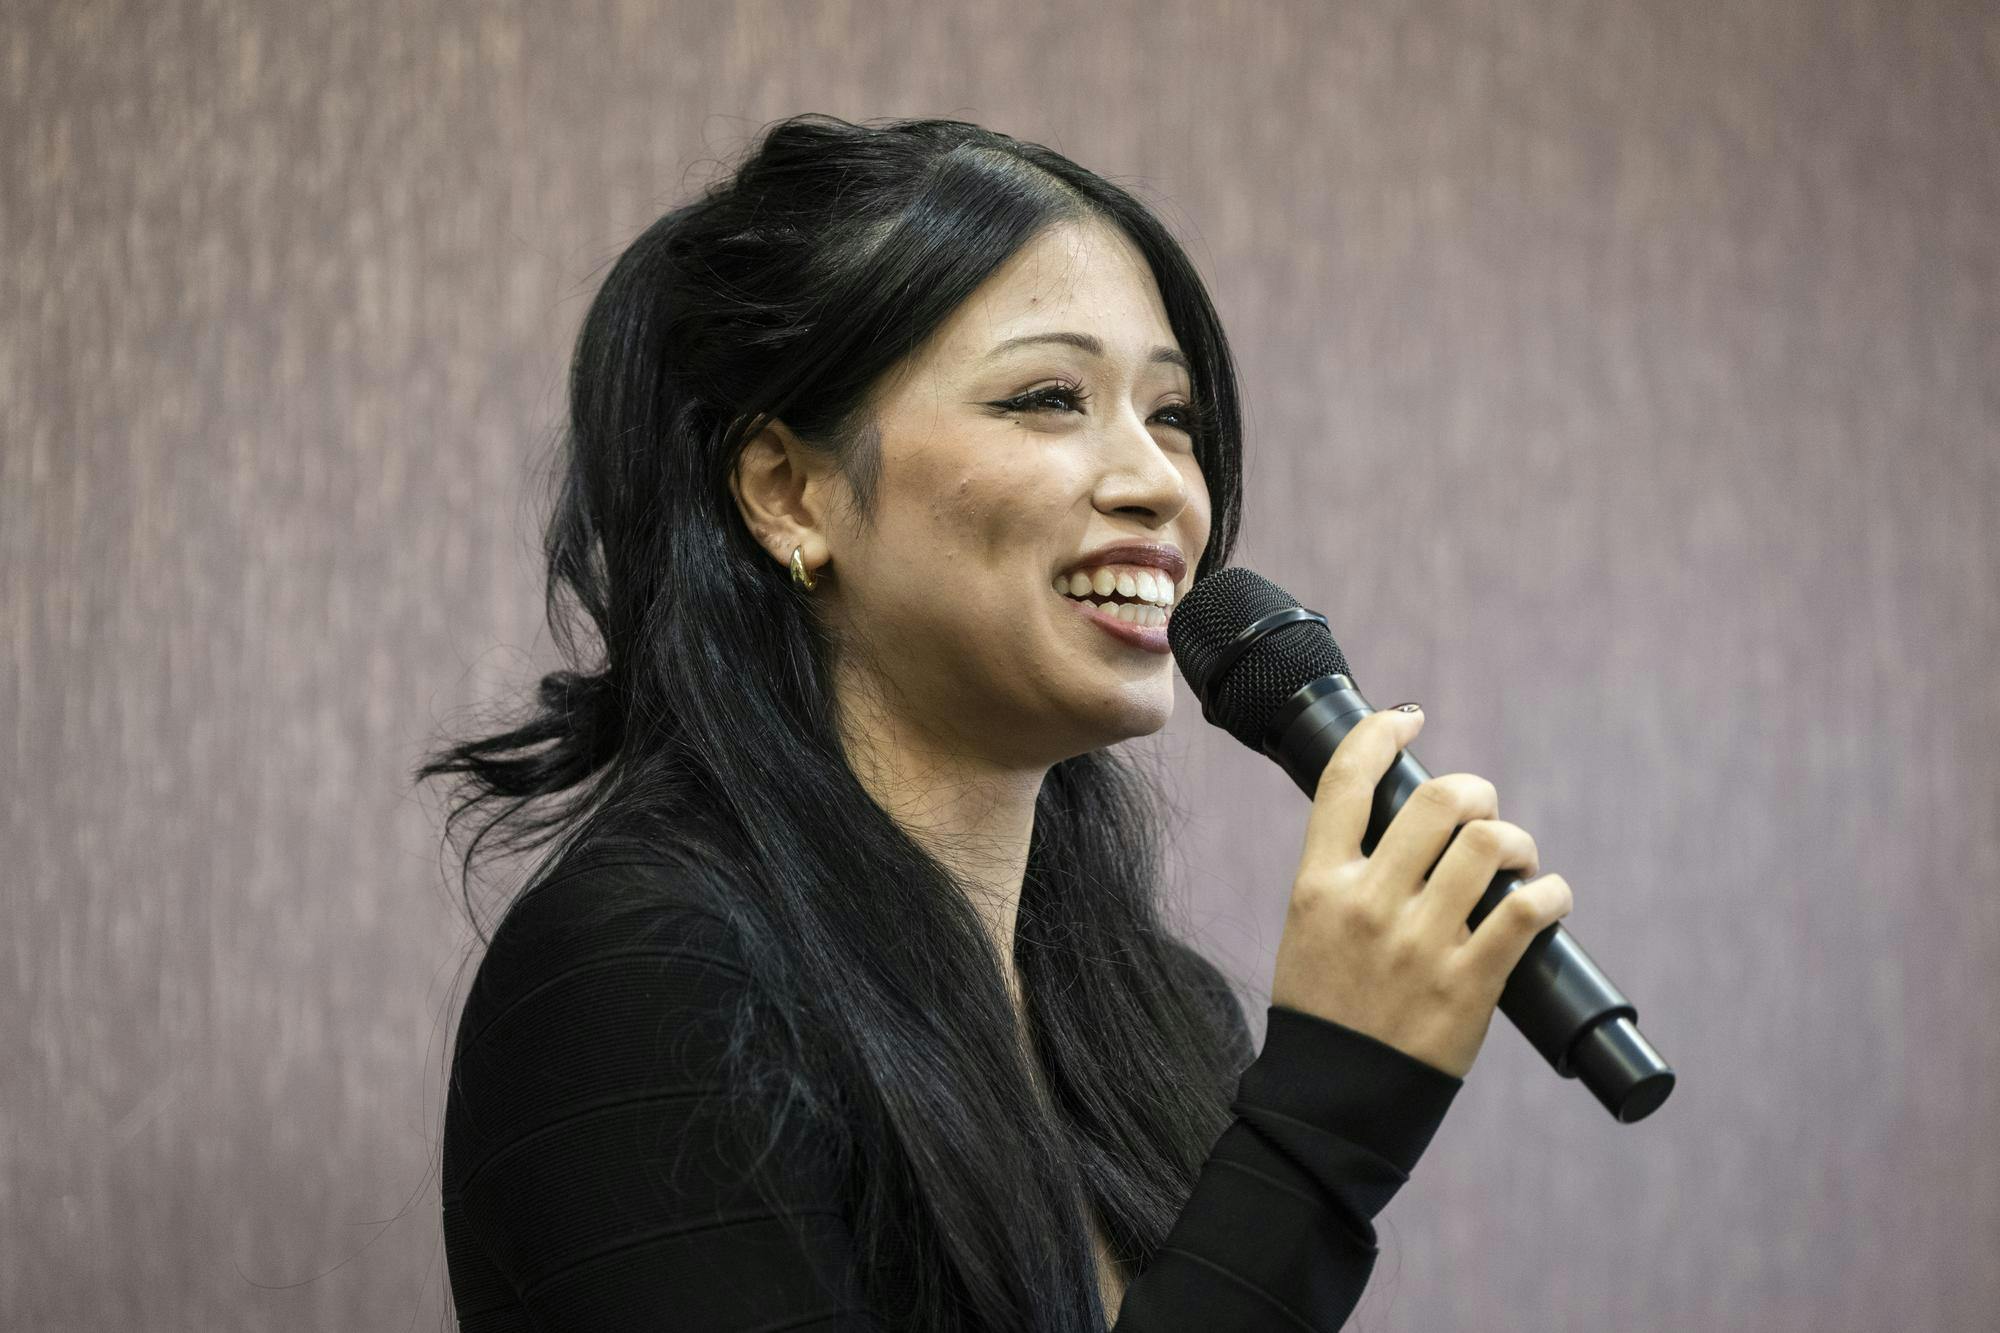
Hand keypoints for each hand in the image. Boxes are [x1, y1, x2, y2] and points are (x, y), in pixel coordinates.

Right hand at [1268, 706, 1573, 1079]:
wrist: (1332, 1103)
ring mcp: (1420, 945)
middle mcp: (1369, 904)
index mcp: (1319, 885)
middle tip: (1482, 812)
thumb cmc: (1325, 1012)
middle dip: (1474, 793)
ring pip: (1491, 845)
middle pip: (1438, 800)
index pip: (1346, 780)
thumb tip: (1404, 823)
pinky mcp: (1469, 986)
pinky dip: (1551, 894)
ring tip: (1518, 862)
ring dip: (1517, 842)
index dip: (1382, 733)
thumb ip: (1346, 876)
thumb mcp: (1309, 929)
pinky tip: (1548, 898)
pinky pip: (1528, 912)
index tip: (1409, 720)